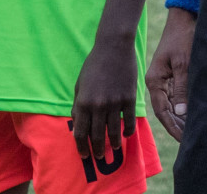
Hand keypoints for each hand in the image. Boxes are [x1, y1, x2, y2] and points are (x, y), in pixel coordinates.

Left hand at [72, 36, 135, 161]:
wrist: (113, 48)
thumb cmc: (94, 65)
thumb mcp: (80, 84)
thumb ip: (78, 104)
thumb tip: (77, 122)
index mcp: (84, 102)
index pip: (81, 132)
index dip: (81, 146)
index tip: (83, 154)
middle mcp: (98, 106)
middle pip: (97, 136)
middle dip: (96, 149)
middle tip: (97, 157)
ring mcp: (115, 103)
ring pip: (114, 132)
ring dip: (113, 143)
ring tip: (114, 148)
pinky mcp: (129, 99)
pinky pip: (129, 122)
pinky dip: (128, 131)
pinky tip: (126, 135)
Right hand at [145, 9, 194, 140]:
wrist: (183, 20)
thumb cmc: (182, 38)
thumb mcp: (183, 63)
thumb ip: (181, 88)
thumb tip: (180, 113)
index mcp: (154, 80)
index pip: (162, 111)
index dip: (172, 127)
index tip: (184, 140)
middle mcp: (157, 83)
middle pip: (165, 111)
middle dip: (177, 127)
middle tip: (191, 141)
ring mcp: (163, 80)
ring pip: (171, 106)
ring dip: (180, 120)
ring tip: (192, 134)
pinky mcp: (172, 77)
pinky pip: (176, 98)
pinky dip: (183, 109)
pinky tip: (192, 118)